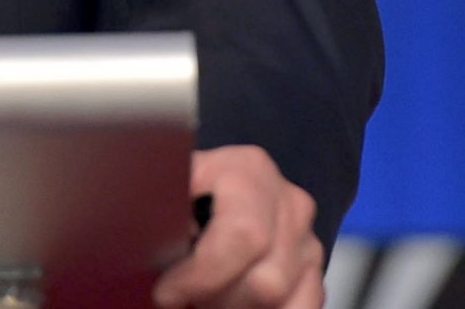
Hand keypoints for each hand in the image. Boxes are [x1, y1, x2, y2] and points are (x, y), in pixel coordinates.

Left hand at [152, 145, 324, 308]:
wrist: (200, 199)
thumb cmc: (176, 197)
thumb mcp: (164, 190)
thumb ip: (159, 206)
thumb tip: (150, 229)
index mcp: (249, 170)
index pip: (243, 234)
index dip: (203, 275)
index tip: (166, 294)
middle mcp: (288, 202)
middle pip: (266, 280)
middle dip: (216, 299)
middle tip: (183, 298)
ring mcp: (307, 240)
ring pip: (280, 301)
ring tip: (202, 297)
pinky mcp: (314, 273)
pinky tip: (229, 304)